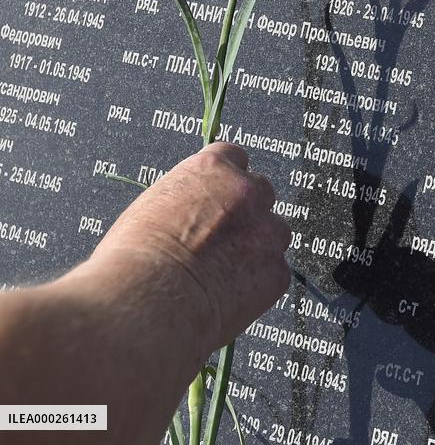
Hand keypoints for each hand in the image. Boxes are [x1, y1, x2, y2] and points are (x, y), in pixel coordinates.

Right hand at [88, 142, 290, 356]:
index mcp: (211, 168)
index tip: (219, 199)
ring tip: (224, 272)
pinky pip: (275, 273)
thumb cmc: (135, 259)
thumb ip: (186, 200)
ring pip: (273, 233)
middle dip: (245, 214)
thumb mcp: (152, 206)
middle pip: (260, 192)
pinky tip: (230, 296)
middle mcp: (246, 190)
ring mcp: (266, 231)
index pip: (234, 158)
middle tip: (221, 241)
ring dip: (257, 247)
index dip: (225, 182)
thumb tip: (189, 213)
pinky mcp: (276, 272)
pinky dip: (259, 285)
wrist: (146, 301)